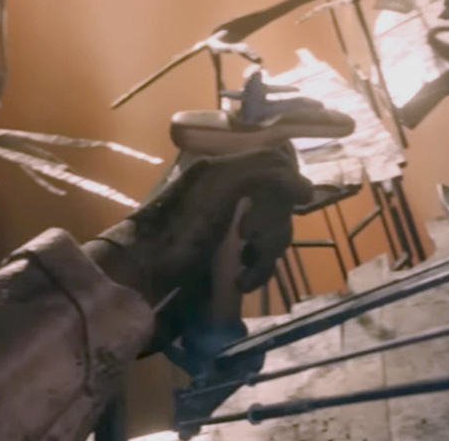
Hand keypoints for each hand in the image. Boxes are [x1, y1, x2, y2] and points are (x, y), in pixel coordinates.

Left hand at [84, 147, 312, 362]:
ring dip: (265, 255)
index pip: (278, 166)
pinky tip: (241, 283)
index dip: (285, 185)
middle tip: (248, 237)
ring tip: (245, 272)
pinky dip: (257, 272)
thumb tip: (307, 191)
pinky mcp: (227, 264)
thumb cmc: (178, 224)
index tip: (279, 201)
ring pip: (273, 237)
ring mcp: (228, 231)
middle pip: (279, 205)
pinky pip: (259, 263)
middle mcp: (231, 196)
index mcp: (226, 170)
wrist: (140, 277)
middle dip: (271, 226)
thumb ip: (266, 171)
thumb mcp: (220, 182)